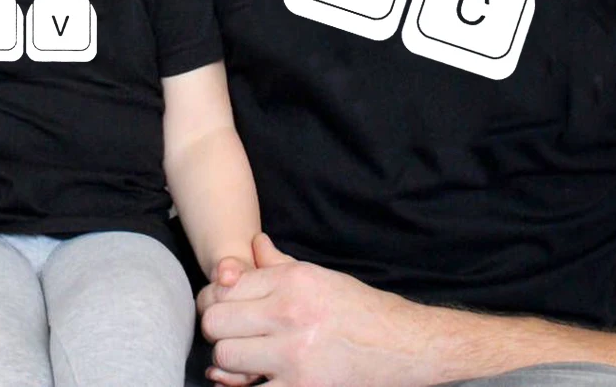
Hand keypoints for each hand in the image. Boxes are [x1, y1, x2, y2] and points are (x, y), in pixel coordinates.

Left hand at [199, 232, 429, 386]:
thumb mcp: (318, 275)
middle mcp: (290, 313)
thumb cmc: (357, 307)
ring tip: (244, 356)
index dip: (214, 298)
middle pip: (216, 322)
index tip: (221, 307)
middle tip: (229, 332)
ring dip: (229, 360)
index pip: (225, 287)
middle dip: (216, 328)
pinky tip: (253, 381)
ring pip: (226, 357)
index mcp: (292, 281)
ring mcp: (294, 356)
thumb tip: (253, 243)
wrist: (400, 344)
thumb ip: (278, 262)